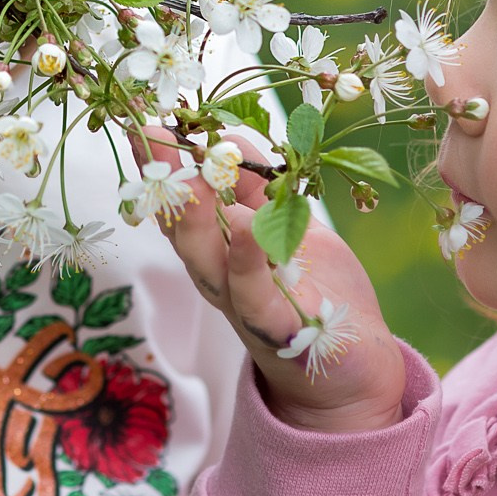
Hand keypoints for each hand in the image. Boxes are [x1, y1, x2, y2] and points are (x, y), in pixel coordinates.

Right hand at [144, 130, 405, 433]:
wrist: (351, 373)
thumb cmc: (317, 293)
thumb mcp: (286, 227)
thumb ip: (257, 187)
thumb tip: (225, 137)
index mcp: (220, 249)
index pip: (181, 201)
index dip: (163, 166)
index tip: (146, 122)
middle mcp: (221, 277)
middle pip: (181, 230)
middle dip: (166, 185)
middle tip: (152, 138)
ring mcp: (245, 305)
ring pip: (208, 263)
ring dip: (197, 222)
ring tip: (194, 180)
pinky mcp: (280, 329)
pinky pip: (256, 295)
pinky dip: (249, 262)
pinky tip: (248, 229)